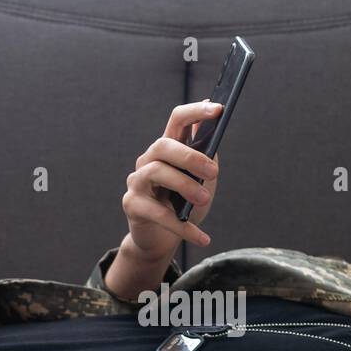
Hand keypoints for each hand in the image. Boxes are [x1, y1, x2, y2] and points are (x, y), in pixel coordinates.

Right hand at [123, 99, 222, 260]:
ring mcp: (137, 181)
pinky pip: (158, 213)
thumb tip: (215, 136)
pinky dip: (182, 226)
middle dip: (190, 156)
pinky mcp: (132, 205)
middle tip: (213, 171)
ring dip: (185, 185)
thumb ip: (207, 160)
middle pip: (163, 144)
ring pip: (157, 172)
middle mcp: (148, 160)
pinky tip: (203, 237)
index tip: (219, 109)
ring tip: (205, 200)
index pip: (177, 120)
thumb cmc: (182, 207)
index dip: (196, 111)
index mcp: (168, 150)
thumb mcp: (201, 182)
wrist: (162, 240)